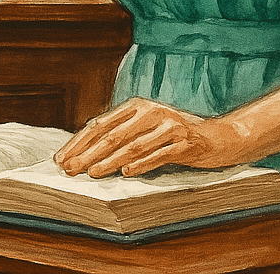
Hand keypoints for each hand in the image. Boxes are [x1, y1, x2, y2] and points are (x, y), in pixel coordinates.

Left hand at [54, 98, 248, 177]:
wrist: (218, 138)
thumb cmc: (175, 137)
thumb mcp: (146, 129)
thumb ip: (122, 135)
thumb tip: (85, 155)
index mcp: (136, 106)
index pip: (100, 124)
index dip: (79, 142)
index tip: (61, 159)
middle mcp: (150, 111)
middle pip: (112, 134)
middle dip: (88, 152)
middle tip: (70, 169)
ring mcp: (168, 125)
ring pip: (133, 144)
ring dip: (110, 160)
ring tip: (93, 173)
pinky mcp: (185, 141)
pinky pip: (159, 154)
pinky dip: (142, 163)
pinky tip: (128, 172)